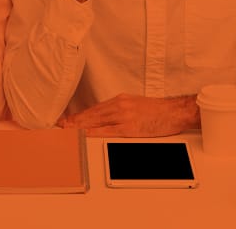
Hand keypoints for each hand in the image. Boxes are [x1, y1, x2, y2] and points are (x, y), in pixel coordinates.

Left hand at [58, 93, 198, 136]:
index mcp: (120, 100)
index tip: (66, 120)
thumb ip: (119, 110)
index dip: (79, 115)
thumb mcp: (135, 105)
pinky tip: (85, 134)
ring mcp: (124, 116)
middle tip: (59, 125)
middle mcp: (119, 105)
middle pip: (92, 114)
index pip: (94, 109)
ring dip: (79, 126)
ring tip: (66, 130)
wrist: (175, 111)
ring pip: (96, 121)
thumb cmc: (158, 111)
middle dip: (74, 121)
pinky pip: (108, 130)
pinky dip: (94, 132)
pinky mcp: (130, 127)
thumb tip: (104, 118)